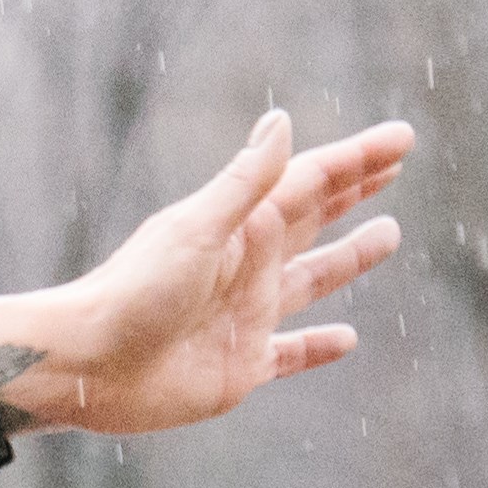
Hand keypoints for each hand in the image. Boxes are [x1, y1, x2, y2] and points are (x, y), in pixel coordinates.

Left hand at [0, 109, 412, 440]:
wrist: (84, 367)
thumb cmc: (131, 292)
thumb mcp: (196, 231)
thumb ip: (244, 184)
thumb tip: (281, 120)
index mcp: (239, 228)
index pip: (310, 182)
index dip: (357, 160)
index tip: (403, 138)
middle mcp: (247, 267)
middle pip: (314, 219)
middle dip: (354, 191)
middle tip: (394, 165)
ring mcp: (246, 316)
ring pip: (312, 280)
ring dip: (349, 259)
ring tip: (388, 234)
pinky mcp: (242, 365)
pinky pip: (291, 353)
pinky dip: (318, 347)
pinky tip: (347, 340)